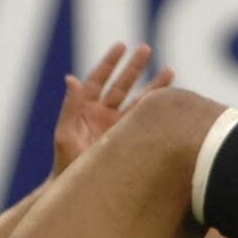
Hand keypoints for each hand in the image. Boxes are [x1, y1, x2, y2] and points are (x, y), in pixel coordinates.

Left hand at [52, 42, 173, 174]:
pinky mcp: (129, 140)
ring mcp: (117, 127)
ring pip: (138, 100)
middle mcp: (103, 114)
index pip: (99, 79)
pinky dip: (157, 110)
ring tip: (170, 71)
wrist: (78, 191)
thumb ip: (70, 107)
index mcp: (86, 109)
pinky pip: (145, 121)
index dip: (110, 62)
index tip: (122, 46)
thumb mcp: (65, 134)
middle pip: (121, 85)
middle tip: (146, 48)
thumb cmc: (66, 165)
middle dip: (134, 67)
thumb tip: (71, 78)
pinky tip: (171, 101)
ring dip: (153, 86)